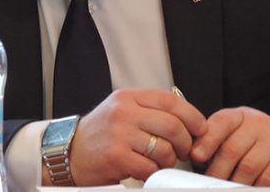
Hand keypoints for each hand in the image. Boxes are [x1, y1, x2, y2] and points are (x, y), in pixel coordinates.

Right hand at [67, 88, 206, 184]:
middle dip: (185, 142)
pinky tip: (146, 169)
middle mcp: (125, 112)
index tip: (200, 128)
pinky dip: (153, 172)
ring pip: (164, 149)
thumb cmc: (100, 132)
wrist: (69, 151)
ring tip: (163, 161)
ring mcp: (120, 134)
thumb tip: (186, 119)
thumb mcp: (122, 109)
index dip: (192, 115)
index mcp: (129, 97)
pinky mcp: (117, 157)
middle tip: (184, 150)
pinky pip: (150, 168)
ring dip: (170, 160)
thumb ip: (149, 109)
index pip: (171, 101)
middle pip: (172, 125)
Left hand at [191, 107, 269, 187]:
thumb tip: (194, 158)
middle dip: (217, 171)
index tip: (195, 155)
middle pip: (232, 148)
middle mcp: (258, 122)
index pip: (221, 122)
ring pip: (248, 166)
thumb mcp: (240, 137)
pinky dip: (255, 187)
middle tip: (210, 184)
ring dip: (235, 183)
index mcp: (240, 116)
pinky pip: (267, 177)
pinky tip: (249, 190)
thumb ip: (219, 143)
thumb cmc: (260, 146)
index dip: (207, 139)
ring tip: (227, 190)